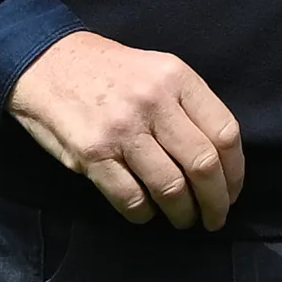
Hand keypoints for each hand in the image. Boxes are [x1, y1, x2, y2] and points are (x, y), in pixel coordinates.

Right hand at [5, 31, 244, 229]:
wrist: (47, 62)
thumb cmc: (109, 71)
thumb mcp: (156, 70)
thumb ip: (187, 106)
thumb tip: (217, 161)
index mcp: (176, 76)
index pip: (224, 132)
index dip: (235, 172)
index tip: (231, 192)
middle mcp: (153, 101)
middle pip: (203, 165)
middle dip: (215, 202)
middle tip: (214, 218)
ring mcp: (122, 129)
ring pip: (170, 188)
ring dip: (182, 213)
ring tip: (182, 219)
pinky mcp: (93, 154)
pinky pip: (131, 199)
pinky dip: (144, 214)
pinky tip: (146, 212)